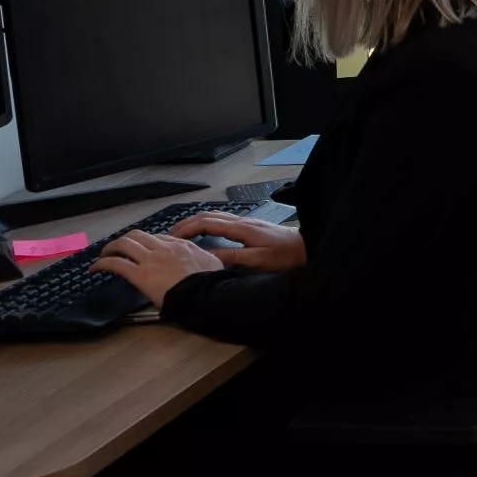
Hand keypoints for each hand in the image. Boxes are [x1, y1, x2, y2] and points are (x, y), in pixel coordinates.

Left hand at [95, 230, 225, 305]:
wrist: (205, 294)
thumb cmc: (211, 283)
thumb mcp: (213, 263)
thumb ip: (203, 257)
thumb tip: (204, 259)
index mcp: (181, 245)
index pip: (157, 237)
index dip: (145, 243)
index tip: (140, 250)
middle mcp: (163, 248)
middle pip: (136, 236)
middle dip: (124, 241)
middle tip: (117, 249)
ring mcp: (150, 260)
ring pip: (123, 244)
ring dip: (110, 248)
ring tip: (103, 256)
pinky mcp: (139, 274)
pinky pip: (115, 263)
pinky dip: (102, 263)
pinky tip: (95, 269)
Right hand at [178, 213, 306, 270]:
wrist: (306, 248)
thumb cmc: (285, 256)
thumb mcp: (257, 260)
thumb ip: (232, 256)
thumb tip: (206, 255)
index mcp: (241, 228)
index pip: (207, 223)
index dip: (187, 229)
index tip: (172, 237)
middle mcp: (242, 221)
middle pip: (208, 216)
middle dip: (187, 223)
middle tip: (170, 235)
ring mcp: (246, 222)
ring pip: (215, 216)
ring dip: (196, 222)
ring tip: (182, 233)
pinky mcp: (250, 226)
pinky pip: (223, 221)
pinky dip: (208, 224)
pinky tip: (205, 233)